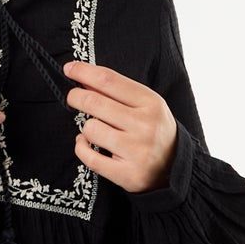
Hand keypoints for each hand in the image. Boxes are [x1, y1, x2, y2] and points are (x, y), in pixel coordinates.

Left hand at [64, 61, 177, 193]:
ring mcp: (137, 151)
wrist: (175, 167)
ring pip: (90, 129)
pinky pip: (89, 156)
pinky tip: (86, 143)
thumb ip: (116, 91)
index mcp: (151, 103)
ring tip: (96, 130)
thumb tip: (83, 78)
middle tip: (73, 97)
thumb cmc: (153, 130)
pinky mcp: (127, 174)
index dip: (84, 72)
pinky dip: (81, 147)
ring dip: (86, 127)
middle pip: (94, 102)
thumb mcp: (144, 105)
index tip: (69, 69)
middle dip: (76, 97)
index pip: (109, 80)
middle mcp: (145, 126)